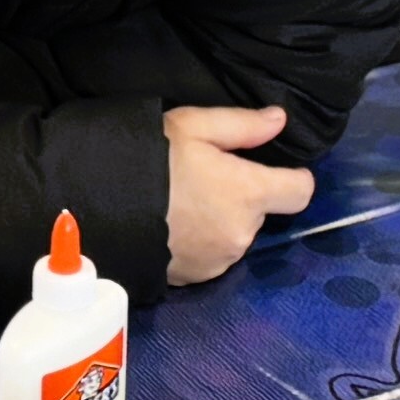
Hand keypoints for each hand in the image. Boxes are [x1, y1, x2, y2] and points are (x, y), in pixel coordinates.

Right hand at [161, 104, 315, 285]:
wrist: (98, 210)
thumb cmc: (148, 160)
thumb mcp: (192, 126)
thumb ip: (242, 125)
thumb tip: (280, 121)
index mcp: (249, 193)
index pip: (301, 192)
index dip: (292, 178)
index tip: (275, 170)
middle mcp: (242, 233)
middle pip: (259, 213)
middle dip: (241, 198)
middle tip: (202, 179)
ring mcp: (218, 261)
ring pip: (234, 236)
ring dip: (220, 222)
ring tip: (182, 205)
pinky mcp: (194, 278)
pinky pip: (210, 257)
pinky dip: (199, 244)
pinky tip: (172, 228)